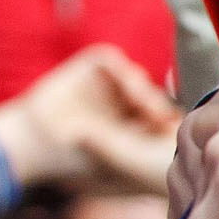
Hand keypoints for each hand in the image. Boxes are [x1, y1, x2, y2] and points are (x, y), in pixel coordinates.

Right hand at [0, 46, 179, 195]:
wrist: (38, 146)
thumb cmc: (78, 159)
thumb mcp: (122, 156)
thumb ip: (148, 142)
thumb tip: (180, 134)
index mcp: (129, 123)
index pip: (159, 111)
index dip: (168, 115)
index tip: (174, 126)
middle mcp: (118, 103)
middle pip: (150, 92)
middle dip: (157, 103)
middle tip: (161, 117)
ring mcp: (102, 86)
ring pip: (133, 76)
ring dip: (141, 88)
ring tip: (144, 105)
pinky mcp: (83, 70)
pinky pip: (107, 59)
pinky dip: (119, 68)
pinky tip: (127, 85)